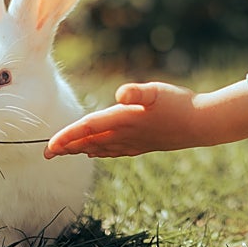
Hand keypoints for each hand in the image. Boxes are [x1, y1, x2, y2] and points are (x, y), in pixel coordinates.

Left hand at [44, 80, 247, 158]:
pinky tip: (96, 152)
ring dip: (81, 150)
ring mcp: (134, 141)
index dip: (68, 136)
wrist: (202, 124)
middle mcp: (126, 134)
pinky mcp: (143, 144)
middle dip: (67, 147)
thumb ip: (139, 92)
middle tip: (46, 155)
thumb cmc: (180, 103)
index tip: (49, 146)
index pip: (89, 129)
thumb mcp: (159, 91)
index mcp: (124, 119)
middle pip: (89, 142)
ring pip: (100, 148)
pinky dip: (100, 152)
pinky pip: (114, 150)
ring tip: (65, 152)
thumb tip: (121, 94)